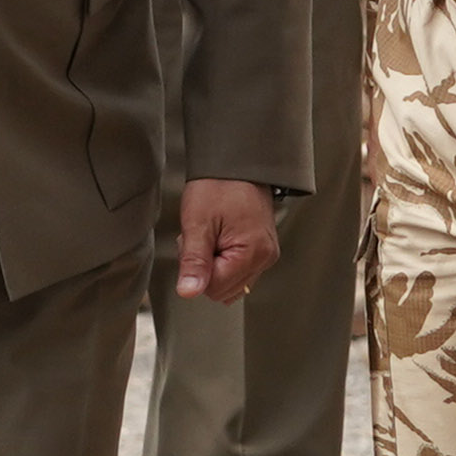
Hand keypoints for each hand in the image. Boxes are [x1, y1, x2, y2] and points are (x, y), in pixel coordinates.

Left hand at [159, 176, 276, 304]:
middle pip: (223, 289)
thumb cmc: (218, 186)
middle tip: (203, 236)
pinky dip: (224, 260)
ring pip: (229, 283)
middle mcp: (265, 259)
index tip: (196, 242)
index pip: (214, 288)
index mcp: (253, 253)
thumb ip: (194, 262)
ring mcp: (266, 255)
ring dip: (214, 265)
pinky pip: (238, 271)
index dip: (197, 269)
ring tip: (212, 235)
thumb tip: (188, 292)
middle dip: (205, 268)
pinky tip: (220, 237)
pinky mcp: (263, 250)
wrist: (237, 164)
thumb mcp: (198, 223)